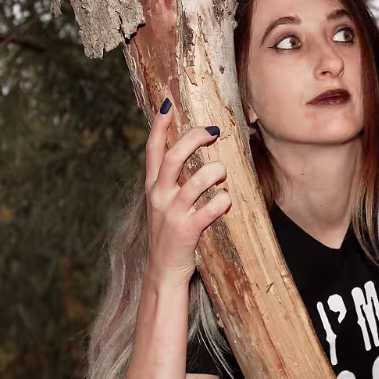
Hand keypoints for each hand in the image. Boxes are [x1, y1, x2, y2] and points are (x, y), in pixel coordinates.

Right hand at [143, 103, 230, 287]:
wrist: (162, 273)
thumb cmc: (169, 235)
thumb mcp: (163, 205)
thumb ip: (172, 182)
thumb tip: (191, 153)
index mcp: (153, 187)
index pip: (153, 150)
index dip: (159, 126)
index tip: (167, 104)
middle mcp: (159, 196)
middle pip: (174, 157)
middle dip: (194, 139)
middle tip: (213, 131)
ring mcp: (171, 213)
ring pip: (195, 182)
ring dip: (214, 172)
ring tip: (222, 172)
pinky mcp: (186, 230)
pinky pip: (209, 209)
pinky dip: (221, 202)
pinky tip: (226, 202)